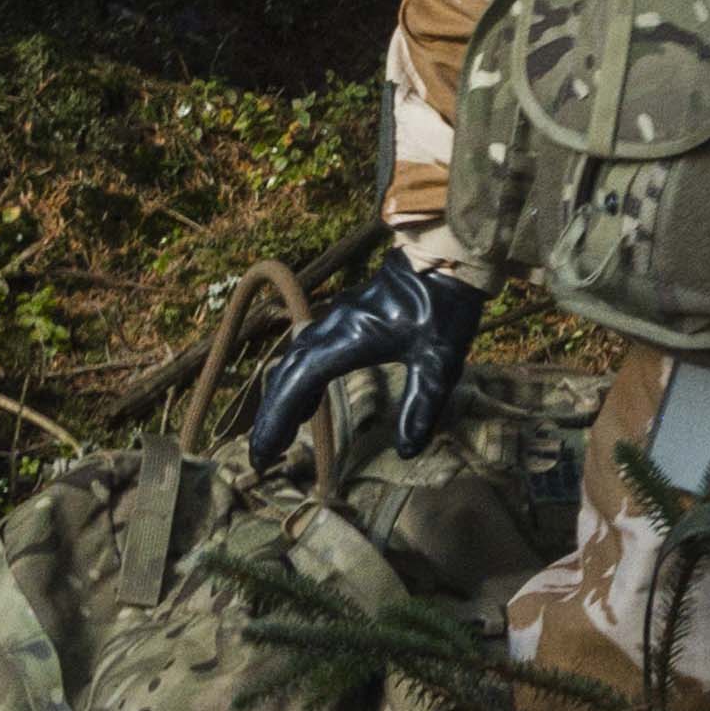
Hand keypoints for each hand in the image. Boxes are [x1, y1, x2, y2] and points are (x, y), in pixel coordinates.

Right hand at [249, 248, 485, 465]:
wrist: (447, 255)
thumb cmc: (444, 305)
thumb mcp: (439, 361)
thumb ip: (421, 405)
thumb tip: (407, 450)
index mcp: (347, 340)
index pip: (298, 384)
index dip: (278, 419)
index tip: (265, 452)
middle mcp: (332, 329)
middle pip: (287, 376)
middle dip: (272, 417)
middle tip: (263, 455)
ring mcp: (336, 320)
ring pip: (294, 362)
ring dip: (282, 399)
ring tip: (281, 436)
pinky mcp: (345, 316)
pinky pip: (308, 351)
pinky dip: (299, 379)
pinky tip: (309, 401)